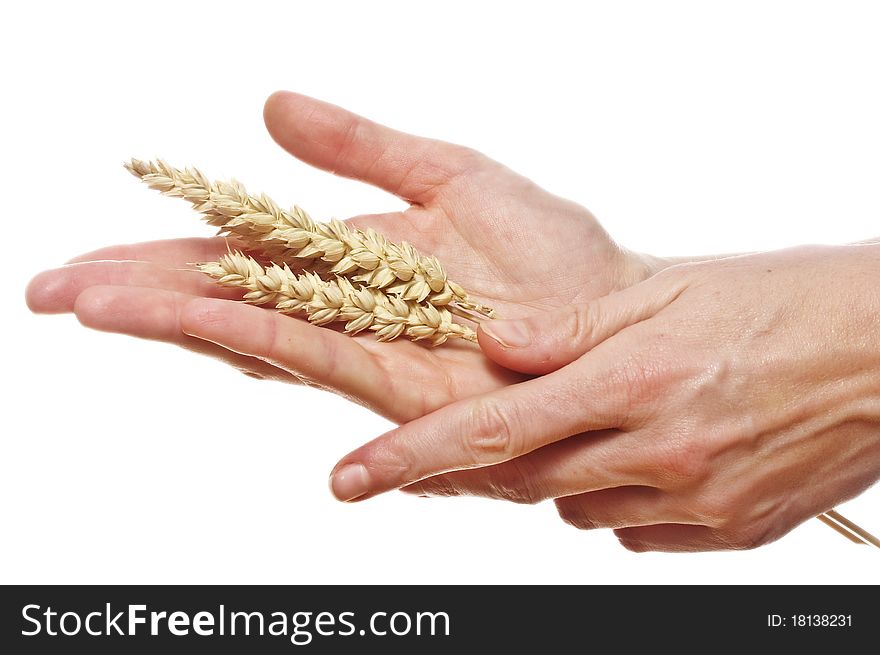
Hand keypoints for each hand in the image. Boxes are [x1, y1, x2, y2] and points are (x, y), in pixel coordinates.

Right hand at [26, 91, 659, 423]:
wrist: (620, 320)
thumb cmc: (555, 258)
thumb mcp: (452, 176)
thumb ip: (362, 147)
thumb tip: (270, 108)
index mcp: (353, 265)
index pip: (243, 255)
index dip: (169, 248)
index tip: (98, 246)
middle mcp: (350, 317)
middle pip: (228, 303)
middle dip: (140, 292)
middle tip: (52, 287)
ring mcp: (371, 358)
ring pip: (252, 334)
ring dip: (171, 318)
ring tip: (91, 300)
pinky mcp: (400, 393)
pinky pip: (314, 358)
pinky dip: (249, 338)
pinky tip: (191, 324)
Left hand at [333, 244, 879, 550]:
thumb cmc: (776, 305)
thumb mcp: (664, 295)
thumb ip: (567, 325)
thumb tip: (491, 342)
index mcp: (633, 381)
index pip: (494, 431)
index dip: (411, 457)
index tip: (349, 479)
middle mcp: (659, 452)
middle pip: (527, 481)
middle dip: (487, 468)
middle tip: (475, 442)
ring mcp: (697, 502)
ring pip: (580, 510)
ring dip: (567, 476)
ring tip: (606, 423)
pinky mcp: (728, 534)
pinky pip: (636, 532)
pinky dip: (621, 501)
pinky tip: (652, 457)